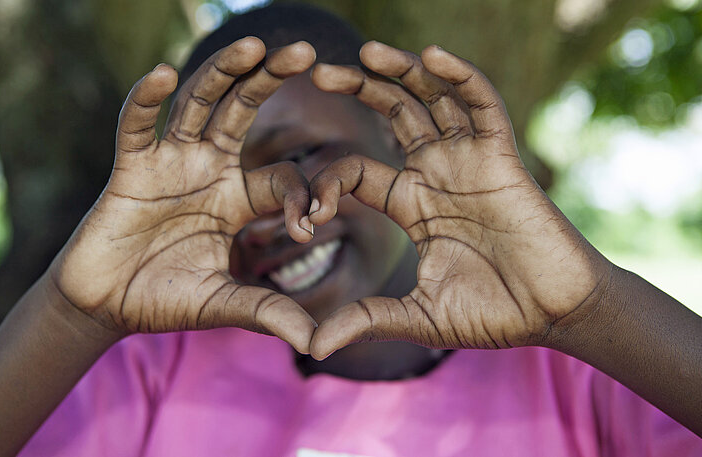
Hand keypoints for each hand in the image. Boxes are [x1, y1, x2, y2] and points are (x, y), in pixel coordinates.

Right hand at [49, 38, 317, 352]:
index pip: (281, 176)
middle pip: (242, 112)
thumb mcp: (223, 304)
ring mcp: (169, 163)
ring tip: (255, 45)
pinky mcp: (130, 168)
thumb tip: (319, 343)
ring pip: (198, 105)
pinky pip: (137, 127)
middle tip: (306, 50)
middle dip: (270, 80)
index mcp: (236, 199)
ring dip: (223, 72)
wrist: (106, 306)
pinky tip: (162, 76)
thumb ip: (267, 313)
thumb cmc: (166, 300)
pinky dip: (146, 101)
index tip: (306, 227)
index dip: (300, 195)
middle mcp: (207, 170)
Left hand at [308, 42, 612, 358]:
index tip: (309, 214)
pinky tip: (433, 56)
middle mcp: (436, 174)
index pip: (357, 171)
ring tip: (366, 53)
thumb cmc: (493, 313)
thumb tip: (310, 347)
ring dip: (402, 72)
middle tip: (318, 72)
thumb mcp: (419, 315)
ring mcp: (469, 161)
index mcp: (411, 204)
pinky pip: (482, 106)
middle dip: (358, 90)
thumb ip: (367, 321)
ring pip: (432, 101)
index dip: (328, 184)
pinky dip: (460, 78)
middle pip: (392, 116)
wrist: (554, 314)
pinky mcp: (502, 158)